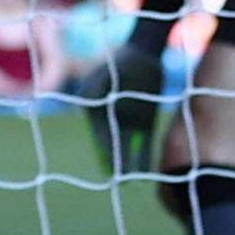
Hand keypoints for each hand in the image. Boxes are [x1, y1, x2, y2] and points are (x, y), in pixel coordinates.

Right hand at [78, 29, 172, 176]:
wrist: (144, 54)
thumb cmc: (121, 62)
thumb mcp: (105, 73)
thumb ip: (96, 87)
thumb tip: (87, 104)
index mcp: (98, 113)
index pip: (102, 136)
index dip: (106, 152)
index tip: (108, 167)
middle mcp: (113, 120)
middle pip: (114, 145)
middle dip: (116, 162)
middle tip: (120, 180)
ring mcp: (129, 120)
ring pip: (129, 146)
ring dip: (130, 162)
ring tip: (131, 180)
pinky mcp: (146, 119)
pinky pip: (145, 140)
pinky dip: (144, 153)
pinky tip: (147, 169)